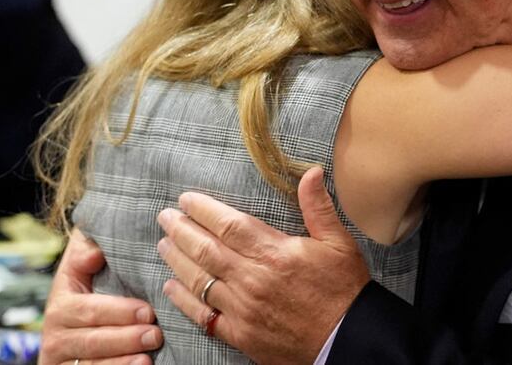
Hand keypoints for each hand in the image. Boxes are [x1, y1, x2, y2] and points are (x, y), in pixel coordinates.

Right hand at [39, 229, 162, 364]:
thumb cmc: (86, 294)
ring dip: (122, 362)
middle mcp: (56, 335)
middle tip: (156, 334)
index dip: (119, 312)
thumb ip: (85, 253)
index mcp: (62, 302)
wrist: (69, 332)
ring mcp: (61, 361)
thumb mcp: (79, 271)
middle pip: (93, 341)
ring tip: (148, 357)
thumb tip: (95, 251)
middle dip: (127, 338)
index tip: (147, 310)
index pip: (90, 310)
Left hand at [157, 167, 370, 363]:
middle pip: (206, 249)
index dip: (203, 210)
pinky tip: (171, 287)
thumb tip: (311, 172)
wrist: (348, 339)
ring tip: (163, 244)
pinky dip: (184, 301)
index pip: (229, 225)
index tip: (186, 200)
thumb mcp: (338, 242)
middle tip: (165, 217)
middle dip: (181, 230)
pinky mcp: (240, 334)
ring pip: (199, 280)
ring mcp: (243, 309)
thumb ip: (318, 207)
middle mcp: (253, 279)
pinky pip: (203, 316)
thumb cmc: (343, 289)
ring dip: (177, 260)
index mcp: (275, 253)